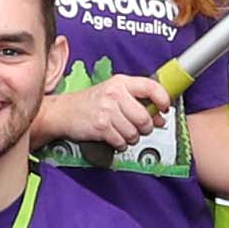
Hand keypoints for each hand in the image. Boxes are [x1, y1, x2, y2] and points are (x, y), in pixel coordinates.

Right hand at [45, 74, 170, 149]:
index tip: (164, 108)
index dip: (163, 99)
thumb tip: (160, 117)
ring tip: (124, 133)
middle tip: (140, 128)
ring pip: (134, 132)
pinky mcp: (101, 127)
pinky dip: (121, 144)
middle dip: (146, 128)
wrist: (63, 112)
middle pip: (144, 117)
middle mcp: (115, 94)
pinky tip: (115, 139)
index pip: (151, 87)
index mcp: (121, 82)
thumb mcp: (114, 94)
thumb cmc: (91, 102)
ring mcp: (107, 110)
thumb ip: (138, 102)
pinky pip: (122, 142)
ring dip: (132, 138)